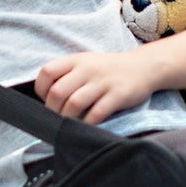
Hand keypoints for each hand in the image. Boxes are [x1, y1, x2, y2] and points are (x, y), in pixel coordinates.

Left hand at [35, 50, 157, 124]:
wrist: (144, 67)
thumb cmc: (109, 69)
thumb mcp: (86, 63)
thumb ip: (67, 74)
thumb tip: (46, 97)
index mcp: (76, 60)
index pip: (47, 72)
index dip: (41, 90)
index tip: (46, 99)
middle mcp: (87, 69)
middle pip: (58, 92)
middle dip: (53, 110)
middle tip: (57, 117)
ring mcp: (103, 82)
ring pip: (74, 104)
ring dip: (68, 119)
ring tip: (70, 124)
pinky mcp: (118, 95)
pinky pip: (96, 113)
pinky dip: (88, 124)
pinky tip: (87, 126)